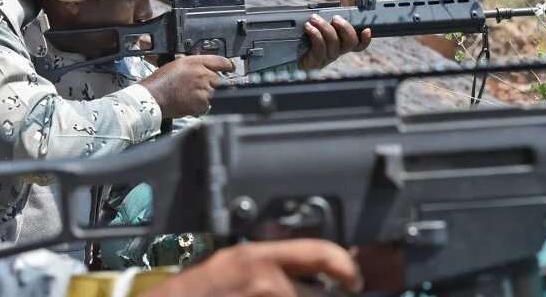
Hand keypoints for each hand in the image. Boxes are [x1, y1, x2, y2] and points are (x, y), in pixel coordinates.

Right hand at [139, 55, 234, 118]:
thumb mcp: (178, 65)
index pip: (220, 60)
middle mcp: (201, 73)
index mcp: (195, 62)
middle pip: (220, 79)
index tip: (231, 68)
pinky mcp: (202, 102)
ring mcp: (203, 88)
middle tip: (203, 89)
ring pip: (215, 93)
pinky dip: (202, 106)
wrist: (153, 97)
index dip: (228, 65)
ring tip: (193, 97)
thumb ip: (194, 66)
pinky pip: (209, 105)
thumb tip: (206, 70)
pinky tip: (191, 104)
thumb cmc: (161, 82)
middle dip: (215, 84)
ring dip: (209, 96)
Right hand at [139, 239, 361, 296]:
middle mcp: (268, 283)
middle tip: (310, 294)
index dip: (346, 268)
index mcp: (259, 258)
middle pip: (321, 295)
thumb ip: (266, 262)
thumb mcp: (229, 262)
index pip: (321, 254)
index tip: (353, 280)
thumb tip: (304, 271)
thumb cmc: (191, 292)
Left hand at [298, 14, 371, 70]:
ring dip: (324, 26)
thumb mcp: (314, 32)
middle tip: (335, 18)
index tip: (367, 29)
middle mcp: (336, 52)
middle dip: (345, 27)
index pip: (358, 45)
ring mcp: (327, 57)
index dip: (365, 39)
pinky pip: (320, 46)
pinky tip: (308, 27)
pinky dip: (315, 33)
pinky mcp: (316, 61)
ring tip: (313, 19)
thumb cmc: (301, 45)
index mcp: (338, 45)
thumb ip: (322, 24)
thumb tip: (324, 11)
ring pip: (334, 40)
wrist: (288, 63)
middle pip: (351, 41)